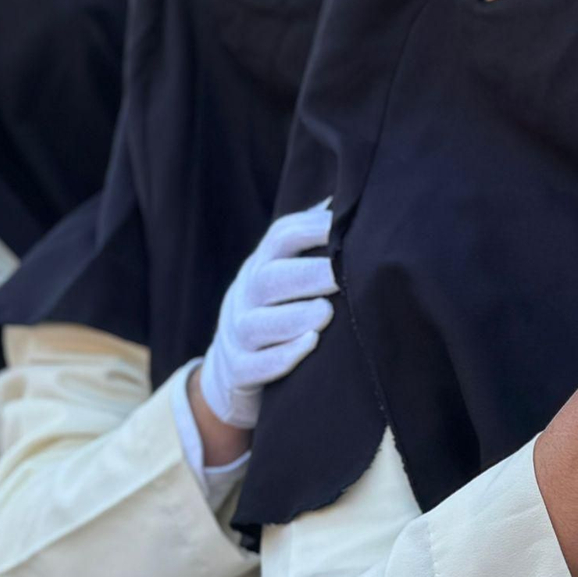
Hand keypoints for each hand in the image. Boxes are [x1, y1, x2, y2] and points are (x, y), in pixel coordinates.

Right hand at [198, 201, 338, 429]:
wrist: (229, 373)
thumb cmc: (276, 313)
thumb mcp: (284, 277)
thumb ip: (312, 245)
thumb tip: (348, 203)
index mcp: (261, 266)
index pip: (280, 237)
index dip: (311, 228)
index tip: (345, 225)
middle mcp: (244, 296)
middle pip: (269, 279)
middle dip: (308, 276)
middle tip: (343, 278)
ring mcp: (236, 335)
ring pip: (257, 324)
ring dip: (294, 317)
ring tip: (326, 313)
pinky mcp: (237, 372)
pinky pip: (252, 366)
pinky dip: (281, 358)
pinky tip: (309, 346)